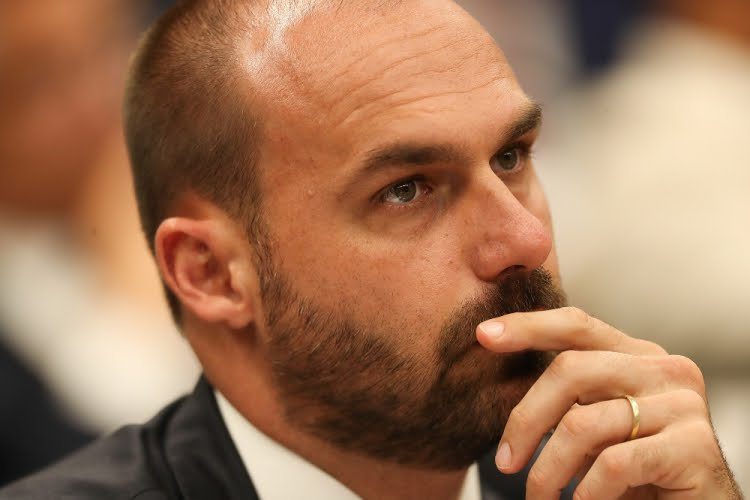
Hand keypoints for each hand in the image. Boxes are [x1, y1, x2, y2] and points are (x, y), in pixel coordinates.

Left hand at [476, 307, 742, 499]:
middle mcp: (663, 368)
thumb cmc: (640, 470)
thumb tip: (501, 383)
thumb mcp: (598, 424)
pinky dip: (587, 492)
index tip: (484, 334)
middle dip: (526, 419)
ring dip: (549, 470)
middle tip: (505, 462)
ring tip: (539, 496)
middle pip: (570, 371)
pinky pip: (614, 464)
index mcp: (638, 355)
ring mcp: (683, 404)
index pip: (577, 325)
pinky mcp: (695, 446)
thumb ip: (569, 399)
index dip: (528, 326)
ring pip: (583, 424)